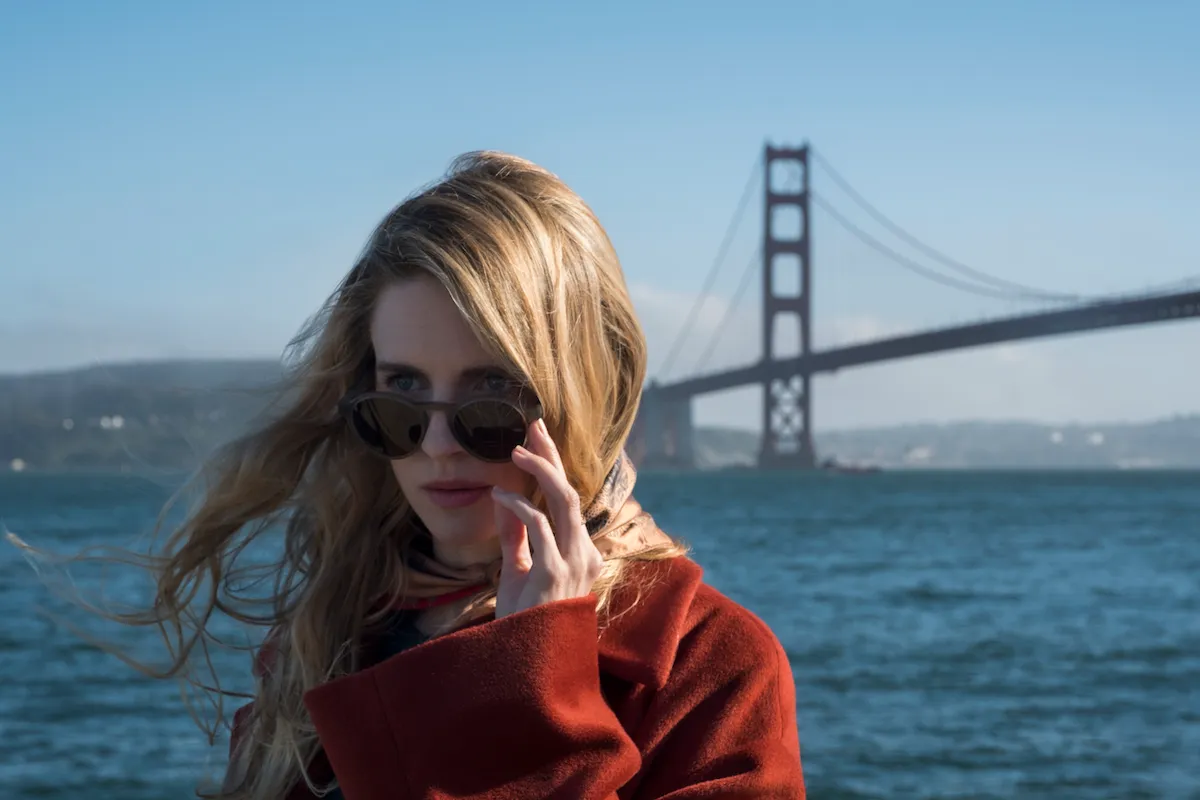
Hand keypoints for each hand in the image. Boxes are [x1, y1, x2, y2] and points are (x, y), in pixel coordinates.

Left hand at [491, 418, 604, 618]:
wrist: (526, 666)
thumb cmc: (524, 622)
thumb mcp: (518, 571)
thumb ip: (516, 538)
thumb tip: (506, 501)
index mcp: (580, 553)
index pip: (568, 501)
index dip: (555, 466)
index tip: (536, 438)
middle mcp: (584, 554)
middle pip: (570, 492)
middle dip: (551, 455)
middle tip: (531, 426)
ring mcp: (574, 563)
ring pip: (565, 501)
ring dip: (540, 471)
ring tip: (515, 451)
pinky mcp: (556, 573)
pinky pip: (539, 527)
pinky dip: (519, 506)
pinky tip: (499, 497)